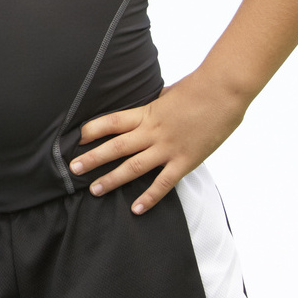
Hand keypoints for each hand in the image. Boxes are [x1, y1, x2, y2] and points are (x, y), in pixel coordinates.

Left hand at [69, 75, 245, 213]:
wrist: (224, 92)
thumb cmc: (197, 89)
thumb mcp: (167, 95)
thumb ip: (153, 107)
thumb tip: (144, 110)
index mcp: (146, 112)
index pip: (112, 122)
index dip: (92, 130)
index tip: (77, 138)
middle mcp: (153, 132)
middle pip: (116, 146)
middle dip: (93, 158)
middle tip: (73, 168)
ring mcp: (168, 148)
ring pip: (134, 167)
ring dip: (112, 179)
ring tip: (94, 190)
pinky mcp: (185, 161)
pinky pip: (163, 183)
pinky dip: (149, 197)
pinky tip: (136, 208)